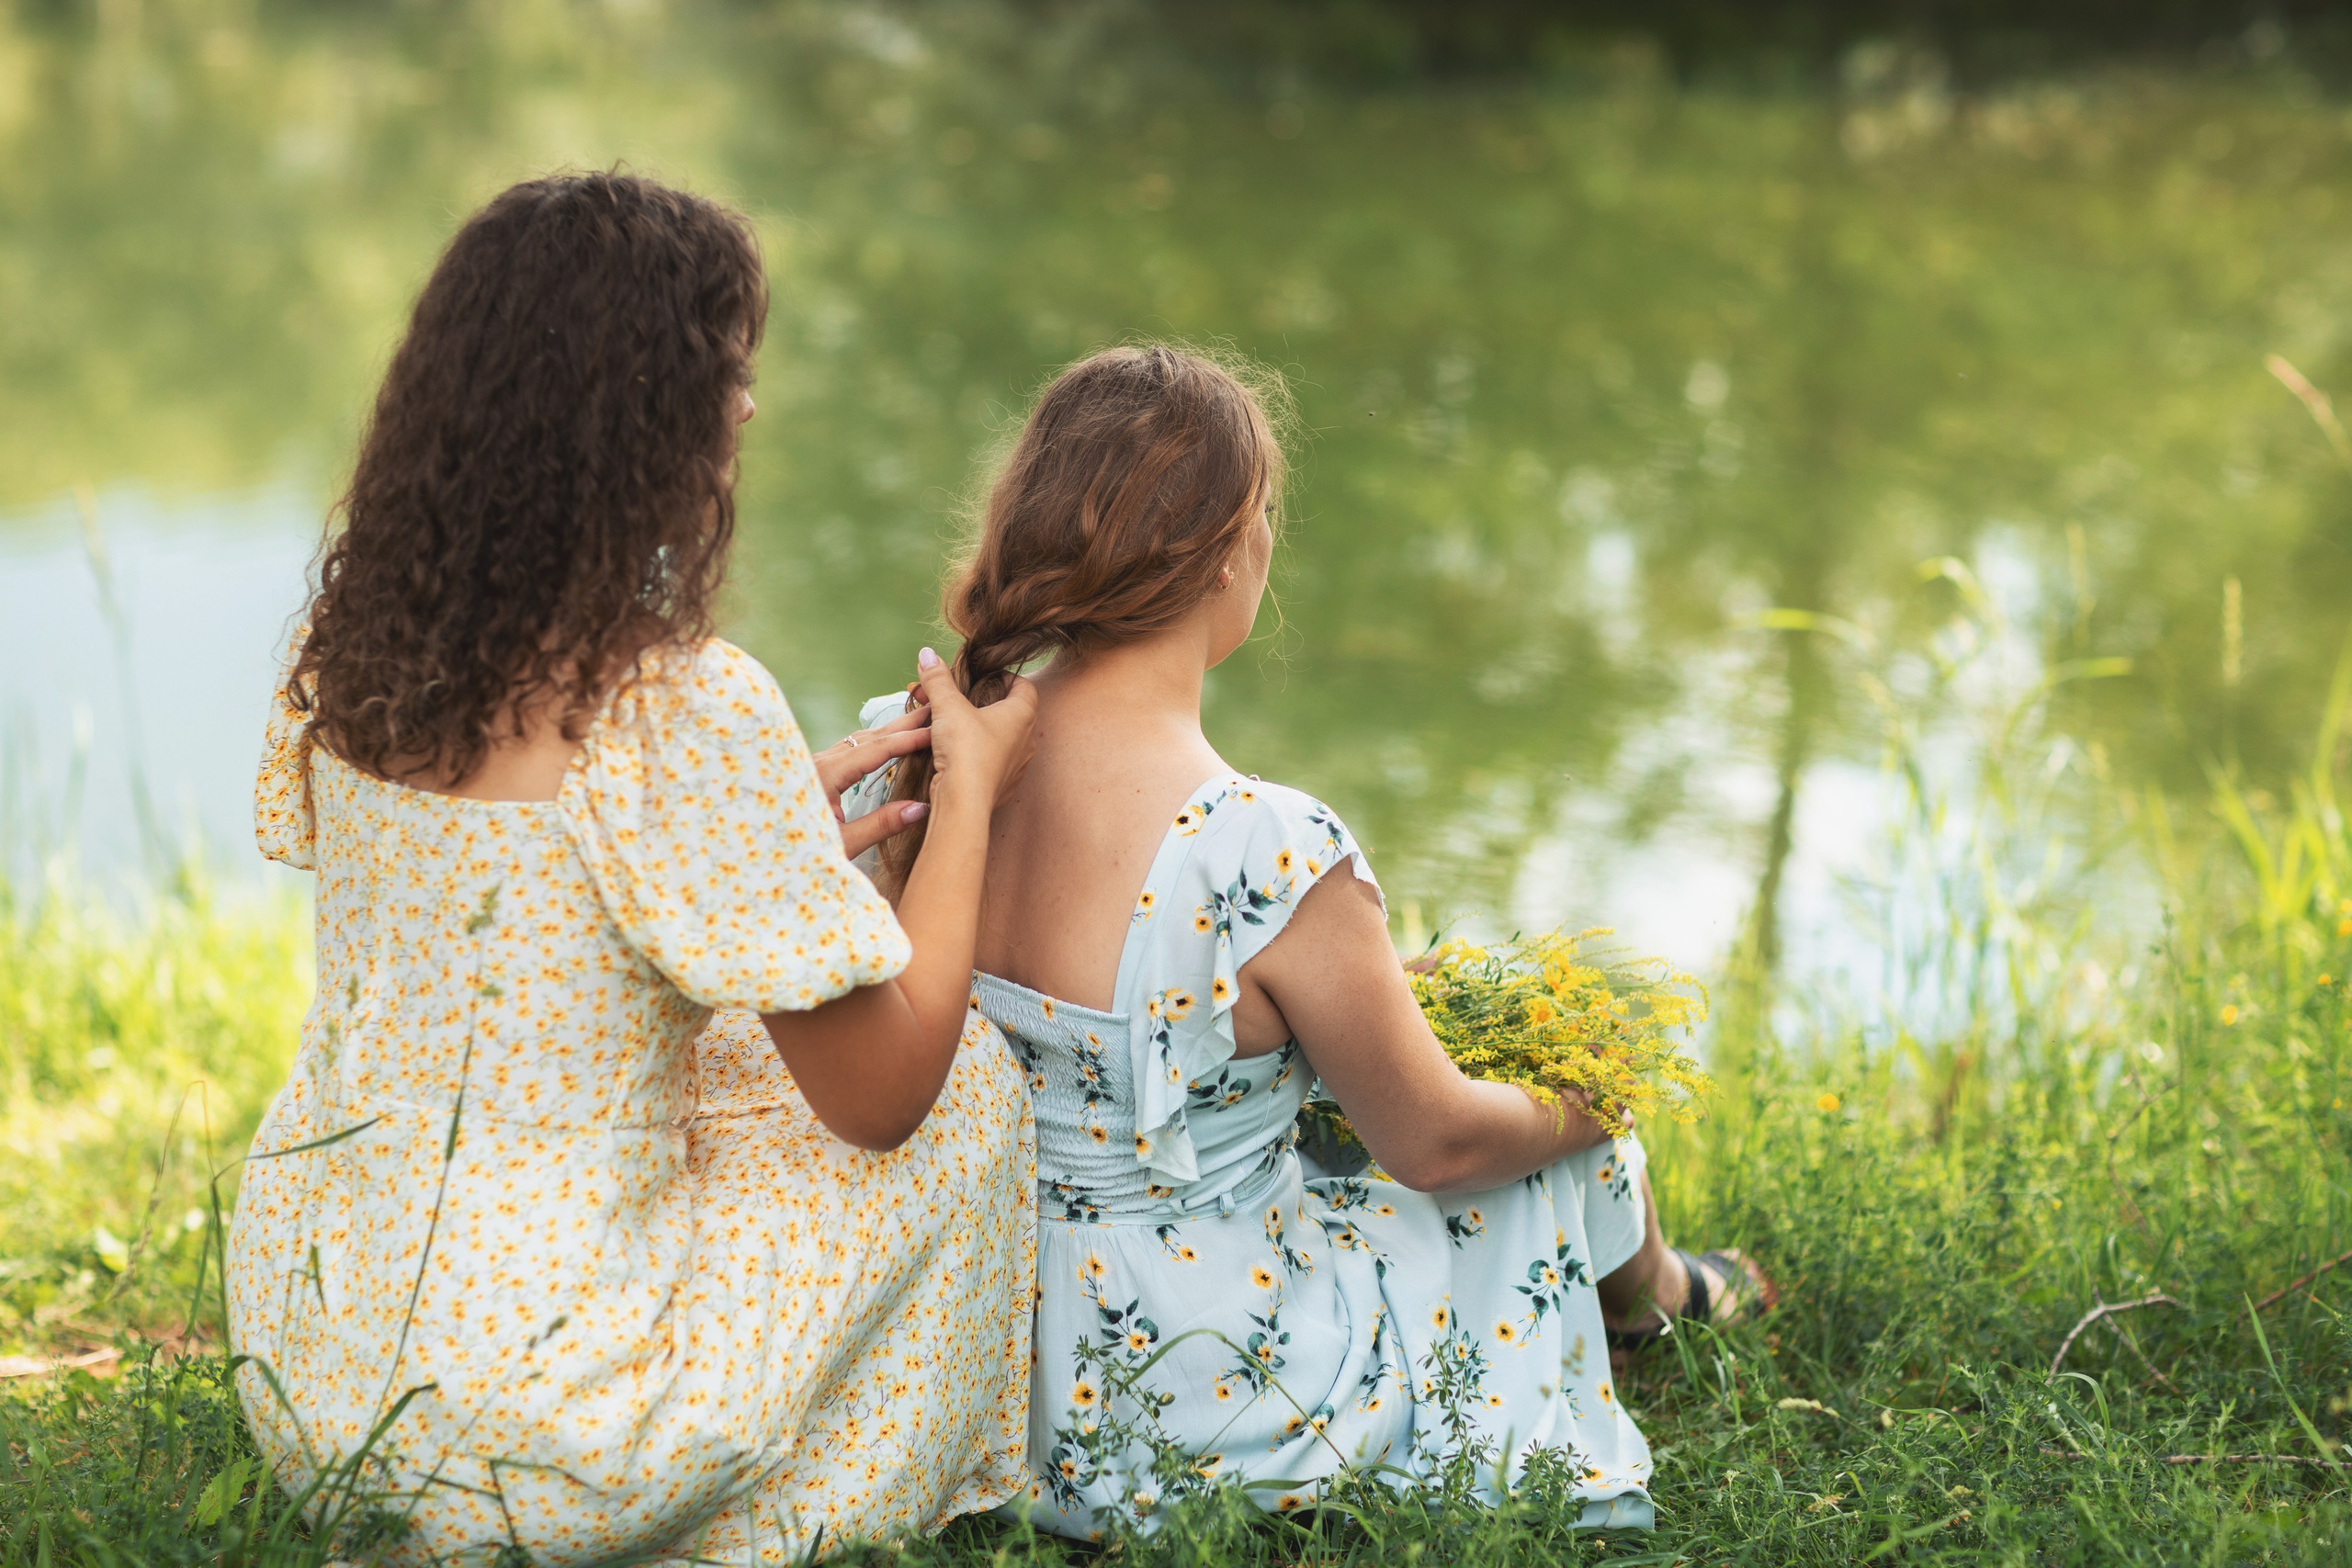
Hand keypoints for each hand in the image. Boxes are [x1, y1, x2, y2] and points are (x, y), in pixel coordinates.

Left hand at [812, 699, 932, 858]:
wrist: (761, 853)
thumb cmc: (796, 852)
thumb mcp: (843, 843)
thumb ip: (881, 825)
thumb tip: (920, 808)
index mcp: (825, 775)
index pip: (876, 749)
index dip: (909, 739)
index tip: (937, 729)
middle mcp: (820, 762)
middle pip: (869, 736)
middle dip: (903, 722)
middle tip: (934, 706)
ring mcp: (816, 764)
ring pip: (859, 739)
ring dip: (890, 730)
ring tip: (918, 721)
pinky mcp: (815, 771)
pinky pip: (850, 748)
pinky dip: (875, 741)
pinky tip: (886, 742)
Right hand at [915, 646, 1035, 810]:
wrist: (964, 802)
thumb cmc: (965, 750)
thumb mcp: (948, 707)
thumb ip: (938, 679)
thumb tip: (927, 654)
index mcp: (1023, 715)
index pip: (1024, 686)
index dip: (1005, 677)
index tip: (982, 676)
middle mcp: (1026, 741)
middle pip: (1010, 712)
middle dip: (983, 703)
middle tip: (957, 699)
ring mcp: (1017, 766)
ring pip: (1000, 740)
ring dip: (978, 730)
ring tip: (951, 725)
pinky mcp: (1003, 786)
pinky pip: (992, 764)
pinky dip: (976, 755)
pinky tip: (953, 754)